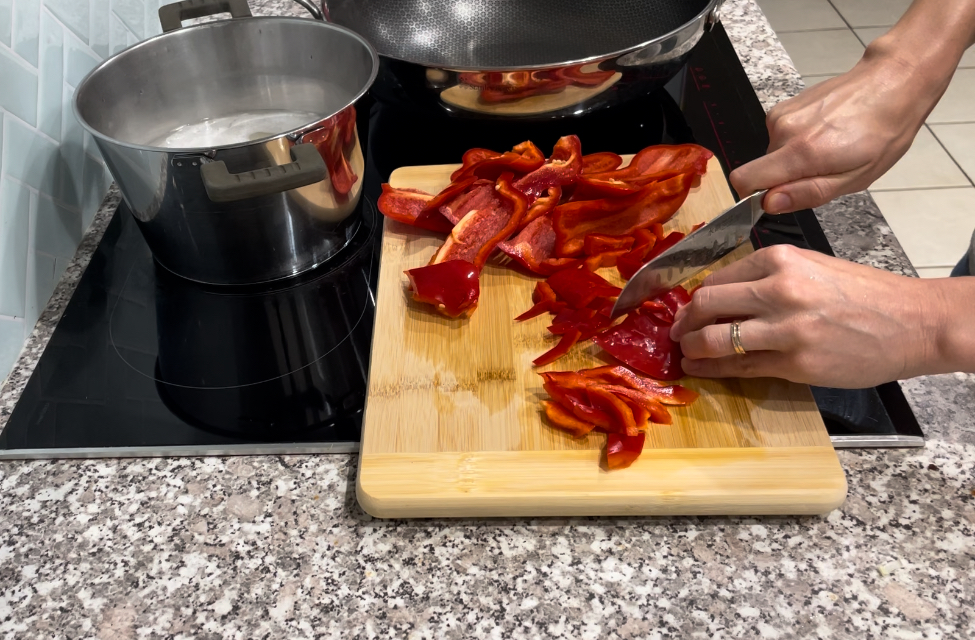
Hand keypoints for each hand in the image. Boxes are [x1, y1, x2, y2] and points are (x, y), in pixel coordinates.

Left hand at [668, 245, 946, 387]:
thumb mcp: (813, 267)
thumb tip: (723, 294)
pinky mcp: (794, 363)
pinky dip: (714, 370)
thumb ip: (768, 276)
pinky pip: (740, 368)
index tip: (688, 308)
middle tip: (676, 332)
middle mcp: (779, 290)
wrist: (913, 322)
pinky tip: (702, 370)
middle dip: (684, 321)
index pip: (717, 277)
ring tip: (686, 354)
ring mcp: (786, 329)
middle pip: (706, 304)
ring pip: (715, 339)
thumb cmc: (865, 295)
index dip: (695, 297)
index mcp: (781, 260)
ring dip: (692, 349)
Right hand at [729, 50, 948, 213]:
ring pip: (772, 154)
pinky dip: (797, 142)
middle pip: (761, 170)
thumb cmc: (883, 133)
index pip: (743, 180)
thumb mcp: (855, 178)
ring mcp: (782, 114)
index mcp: (800, 152)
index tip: (777, 198)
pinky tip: (825, 134)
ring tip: (830, 149)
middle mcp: (783, 130)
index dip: (752, 196)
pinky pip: (780, 137)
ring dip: (794, 160)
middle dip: (785, 179)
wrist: (892, 82)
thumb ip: (808, 193)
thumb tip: (769, 203)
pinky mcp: (786, 106)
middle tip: (824, 170)